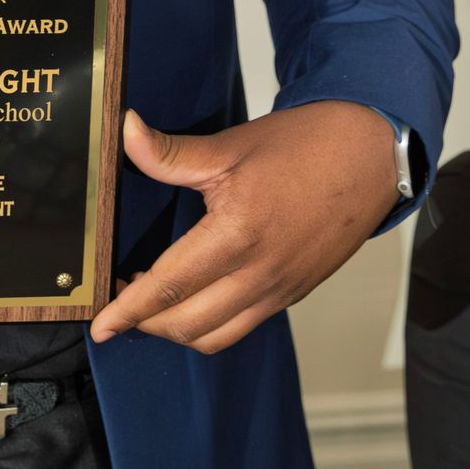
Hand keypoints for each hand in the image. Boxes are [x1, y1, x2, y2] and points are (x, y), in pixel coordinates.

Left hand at [89, 100, 399, 352]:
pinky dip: (211, 327)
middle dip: (146, 322)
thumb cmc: (303, 146)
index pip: (169, 286)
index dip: (128, 309)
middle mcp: (260, 273)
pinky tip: (197, 299)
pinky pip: (244, 327)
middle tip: (123, 298)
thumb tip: (126, 132)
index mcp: (238, 234)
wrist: (369, 154)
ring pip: (216, 337)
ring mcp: (280, 289)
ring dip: (178, 330)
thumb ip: (171, 153)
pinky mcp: (294, 293)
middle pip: (187, 325)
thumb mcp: (230, 146)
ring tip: (156, 301)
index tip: (99, 324)